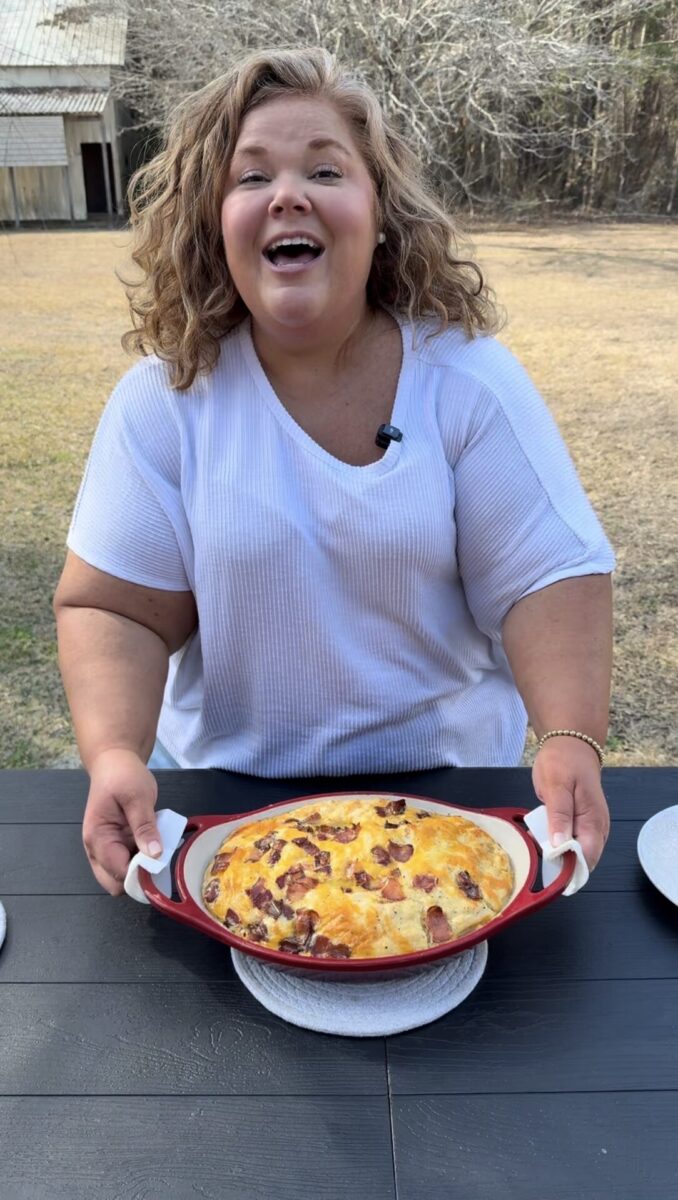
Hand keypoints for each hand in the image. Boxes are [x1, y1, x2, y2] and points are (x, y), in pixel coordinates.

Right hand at [82, 748, 162, 895]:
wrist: (114, 762)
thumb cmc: (122, 776)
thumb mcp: (137, 796)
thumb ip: (144, 826)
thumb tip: (154, 855)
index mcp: (97, 838)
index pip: (117, 872)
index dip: (140, 875)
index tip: (161, 867)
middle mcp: (97, 850)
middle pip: (115, 883)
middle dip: (138, 879)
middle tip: (161, 862)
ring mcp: (106, 849)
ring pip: (123, 877)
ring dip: (142, 870)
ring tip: (160, 852)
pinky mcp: (117, 846)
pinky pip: (130, 864)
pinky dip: (143, 861)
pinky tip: (156, 846)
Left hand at [532, 736, 609, 869]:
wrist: (571, 745)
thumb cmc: (563, 763)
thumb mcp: (556, 786)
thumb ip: (559, 816)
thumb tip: (560, 845)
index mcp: (594, 822)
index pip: (587, 858)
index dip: (568, 867)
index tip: (547, 866)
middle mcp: (597, 829)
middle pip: (582, 860)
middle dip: (560, 861)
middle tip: (536, 851)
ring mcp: (591, 827)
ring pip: (576, 852)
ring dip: (556, 852)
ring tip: (535, 841)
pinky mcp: (582, 823)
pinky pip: (571, 840)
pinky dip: (556, 841)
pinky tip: (540, 835)